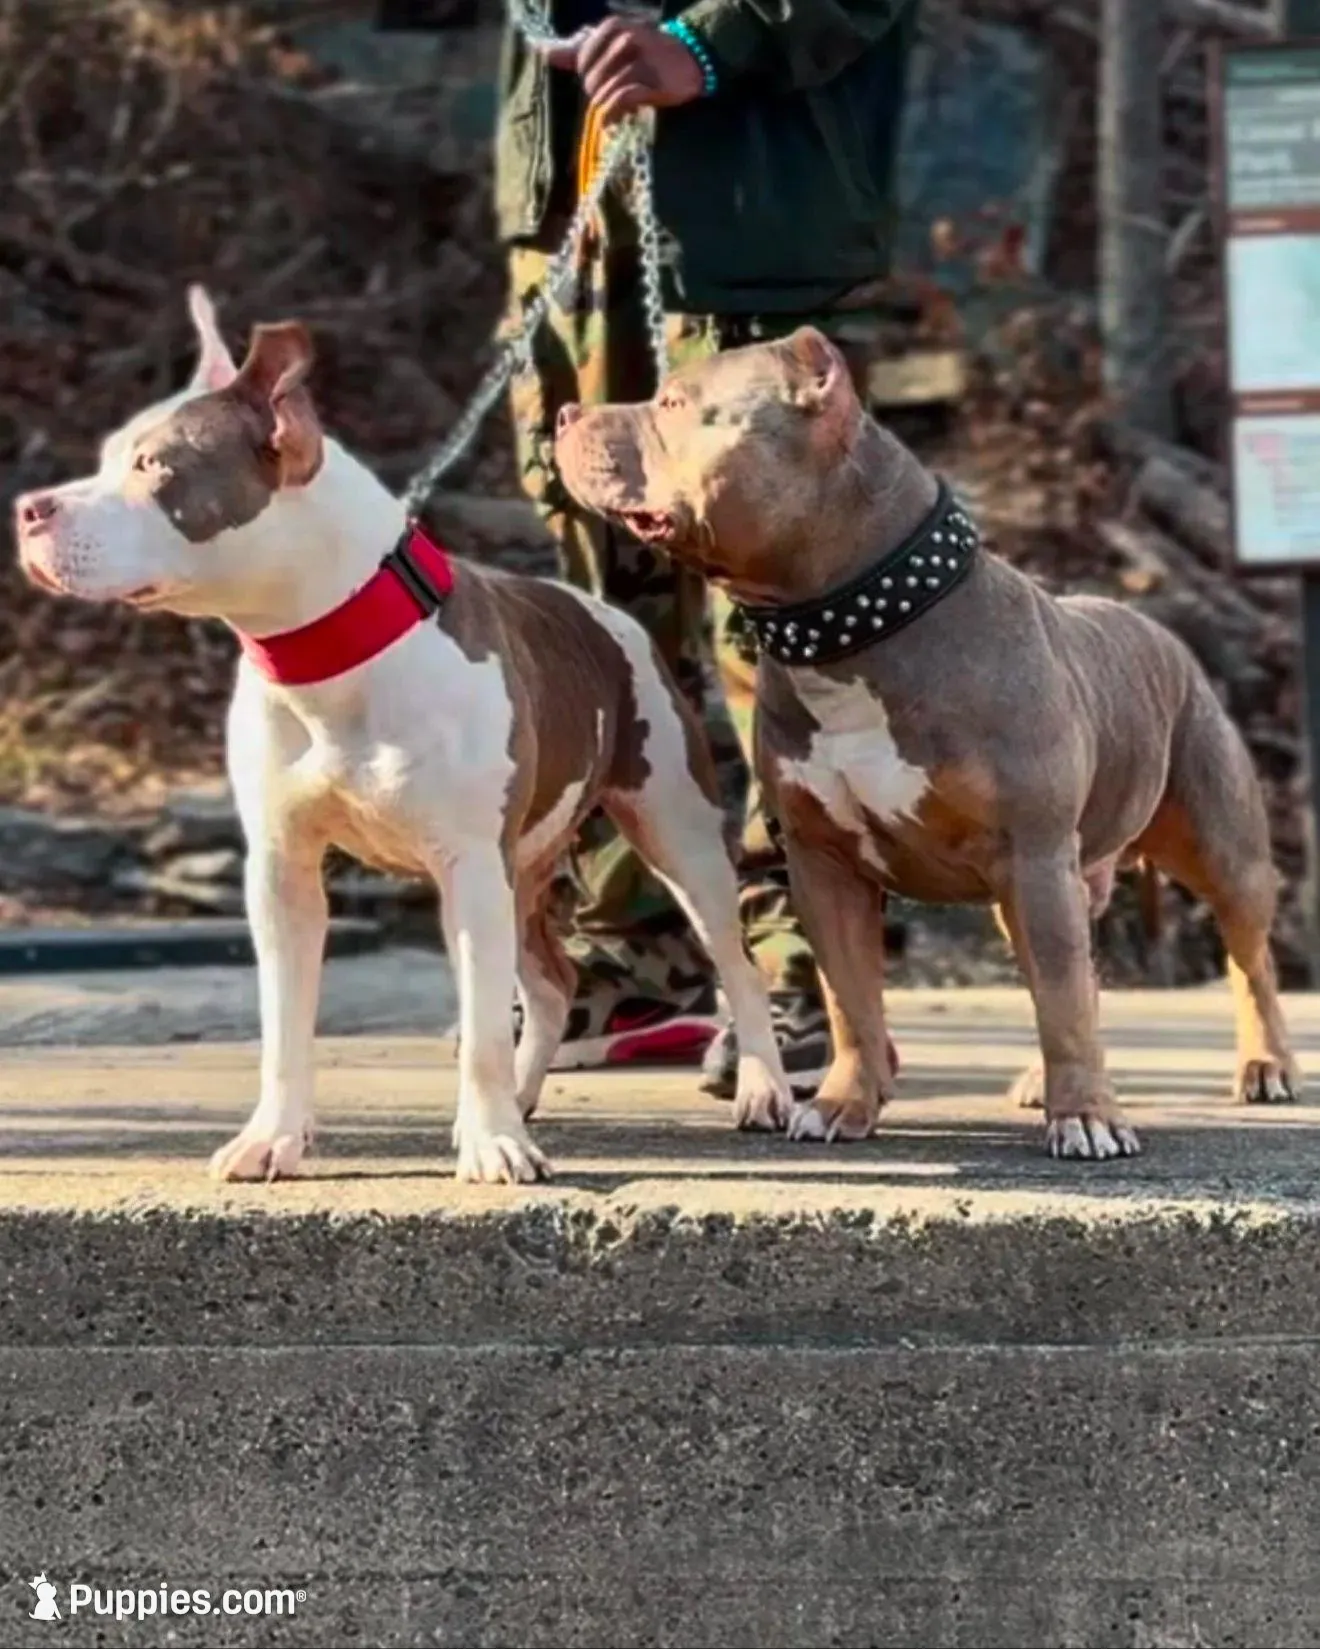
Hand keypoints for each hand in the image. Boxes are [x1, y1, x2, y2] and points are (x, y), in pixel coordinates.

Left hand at [546, 17, 704, 119]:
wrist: (687, 61)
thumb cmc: (644, 55)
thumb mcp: (610, 47)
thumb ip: (577, 50)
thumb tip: (544, 51)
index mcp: (612, 27)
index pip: (582, 61)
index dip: (588, 76)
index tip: (603, 79)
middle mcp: (625, 39)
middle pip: (591, 78)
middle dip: (598, 92)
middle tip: (614, 94)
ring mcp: (639, 61)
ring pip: (604, 92)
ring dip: (607, 106)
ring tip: (617, 107)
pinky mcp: (650, 83)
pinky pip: (619, 101)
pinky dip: (612, 115)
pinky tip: (611, 122)